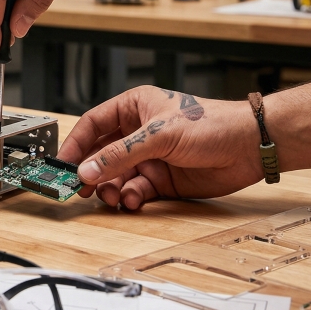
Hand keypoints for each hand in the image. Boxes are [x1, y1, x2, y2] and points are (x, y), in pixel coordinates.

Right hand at [56, 86, 263, 209]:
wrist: (249, 147)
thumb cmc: (212, 123)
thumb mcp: (159, 135)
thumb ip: (120, 154)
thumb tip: (88, 169)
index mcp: (133, 108)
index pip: (93, 125)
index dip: (76, 143)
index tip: (61, 163)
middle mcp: (138, 133)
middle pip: (101, 154)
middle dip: (90, 172)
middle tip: (78, 188)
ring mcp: (149, 157)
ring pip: (116, 176)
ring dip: (110, 188)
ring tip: (110, 197)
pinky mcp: (161, 180)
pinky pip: (135, 191)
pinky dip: (130, 198)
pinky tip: (132, 200)